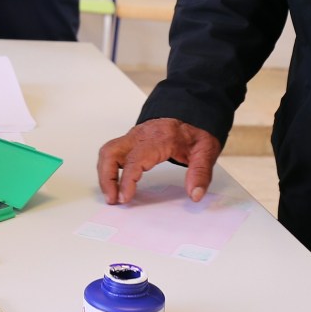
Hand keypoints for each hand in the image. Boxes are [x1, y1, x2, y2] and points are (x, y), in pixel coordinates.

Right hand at [97, 117, 220, 204]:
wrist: (191, 112)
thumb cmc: (195, 130)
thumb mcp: (206, 150)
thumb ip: (200, 173)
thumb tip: (195, 194)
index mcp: (158, 138)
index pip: (134, 159)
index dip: (127, 180)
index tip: (125, 197)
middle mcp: (140, 136)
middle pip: (111, 152)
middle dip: (106, 178)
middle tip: (113, 199)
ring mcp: (133, 137)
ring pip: (107, 152)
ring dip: (104, 174)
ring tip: (112, 195)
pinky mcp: (130, 141)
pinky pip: (111, 153)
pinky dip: (108, 168)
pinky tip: (113, 183)